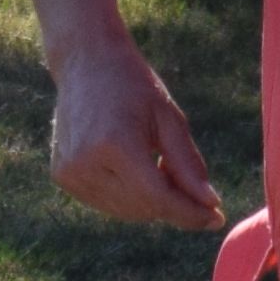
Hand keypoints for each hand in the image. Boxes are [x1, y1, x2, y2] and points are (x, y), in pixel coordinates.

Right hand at [47, 33, 225, 231]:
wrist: (85, 62)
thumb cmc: (134, 86)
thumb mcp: (169, 120)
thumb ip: (188, 166)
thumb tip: (210, 206)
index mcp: (115, 144)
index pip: (158, 198)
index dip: (190, 212)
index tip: (217, 218)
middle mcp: (86, 163)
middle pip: (144, 208)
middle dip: (172, 202)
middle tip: (185, 177)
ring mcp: (69, 172)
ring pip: (126, 212)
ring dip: (150, 200)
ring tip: (154, 162)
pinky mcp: (62, 176)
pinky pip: (107, 203)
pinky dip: (128, 195)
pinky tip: (132, 165)